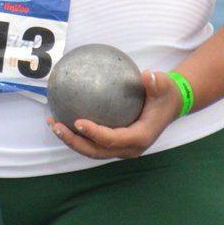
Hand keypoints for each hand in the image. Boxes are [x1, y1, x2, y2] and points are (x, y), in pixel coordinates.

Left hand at [47, 70, 183, 159]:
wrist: (171, 104)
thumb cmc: (166, 94)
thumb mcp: (164, 85)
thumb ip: (156, 82)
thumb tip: (146, 74)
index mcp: (140, 137)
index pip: (113, 139)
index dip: (95, 134)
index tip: (77, 121)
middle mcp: (129, 148)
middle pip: (97, 150)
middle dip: (74, 141)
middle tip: (56, 126)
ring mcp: (121, 148)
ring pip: (92, 149)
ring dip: (71, 140)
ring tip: (52, 123)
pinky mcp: (115, 143)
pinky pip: (94, 141)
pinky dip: (78, 133)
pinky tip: (62, 117)